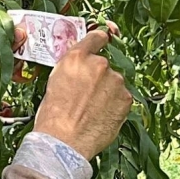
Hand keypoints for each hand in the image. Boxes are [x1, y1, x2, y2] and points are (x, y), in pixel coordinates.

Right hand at [31, 27, 132, 160]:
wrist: (65, 141)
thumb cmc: (53, 115)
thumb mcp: (55, 82)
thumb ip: (73, 70)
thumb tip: (81, 71)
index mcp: (76, 57)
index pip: (96, 37)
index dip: (100, 40)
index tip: (102, 42)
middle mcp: (99, 64)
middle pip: (104, 65)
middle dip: (99, 77)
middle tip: (87, 95)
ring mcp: (116, 81)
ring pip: (114, 82)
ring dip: (107, 92)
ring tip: (92, 110)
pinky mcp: (127, 98)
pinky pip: (122, 97)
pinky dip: (115, 105)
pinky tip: (101, 116)